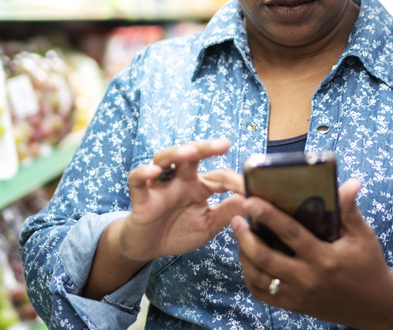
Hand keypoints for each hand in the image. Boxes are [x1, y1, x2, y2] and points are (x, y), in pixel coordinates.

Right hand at [110, 139, 247, 262]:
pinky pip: (137, 180)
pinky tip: (153, 171)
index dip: (237, 182)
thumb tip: (255, 201)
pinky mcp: (141, 198)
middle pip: (191, 156)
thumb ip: (228, 212)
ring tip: (189, 152)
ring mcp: (159, 187)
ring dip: (176, 153)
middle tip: (223, 144)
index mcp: (199, 187)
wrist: (148, 248)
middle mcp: (180, 181)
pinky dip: (143, 173)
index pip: (220, 176)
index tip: (253, 189)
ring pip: (164, 159)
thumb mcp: (209, 226)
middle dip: (206, 148)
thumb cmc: (177, 232)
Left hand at [230, 179, 392, 329]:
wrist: (375, 306)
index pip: (291, 234)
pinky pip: (262, 293)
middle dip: (244, 237)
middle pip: (265, 258)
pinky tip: (248, 260)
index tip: (250, 201)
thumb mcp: (363, 236)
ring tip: (239, 237)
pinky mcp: (293, 306)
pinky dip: (250, 276)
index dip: (269, 216)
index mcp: (325, 258)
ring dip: (243, 255)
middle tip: (236, 219)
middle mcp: (308, 278)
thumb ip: (350, 210)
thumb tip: (350, 182)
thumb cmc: (369, 265)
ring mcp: (298, 295)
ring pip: (258, 277)